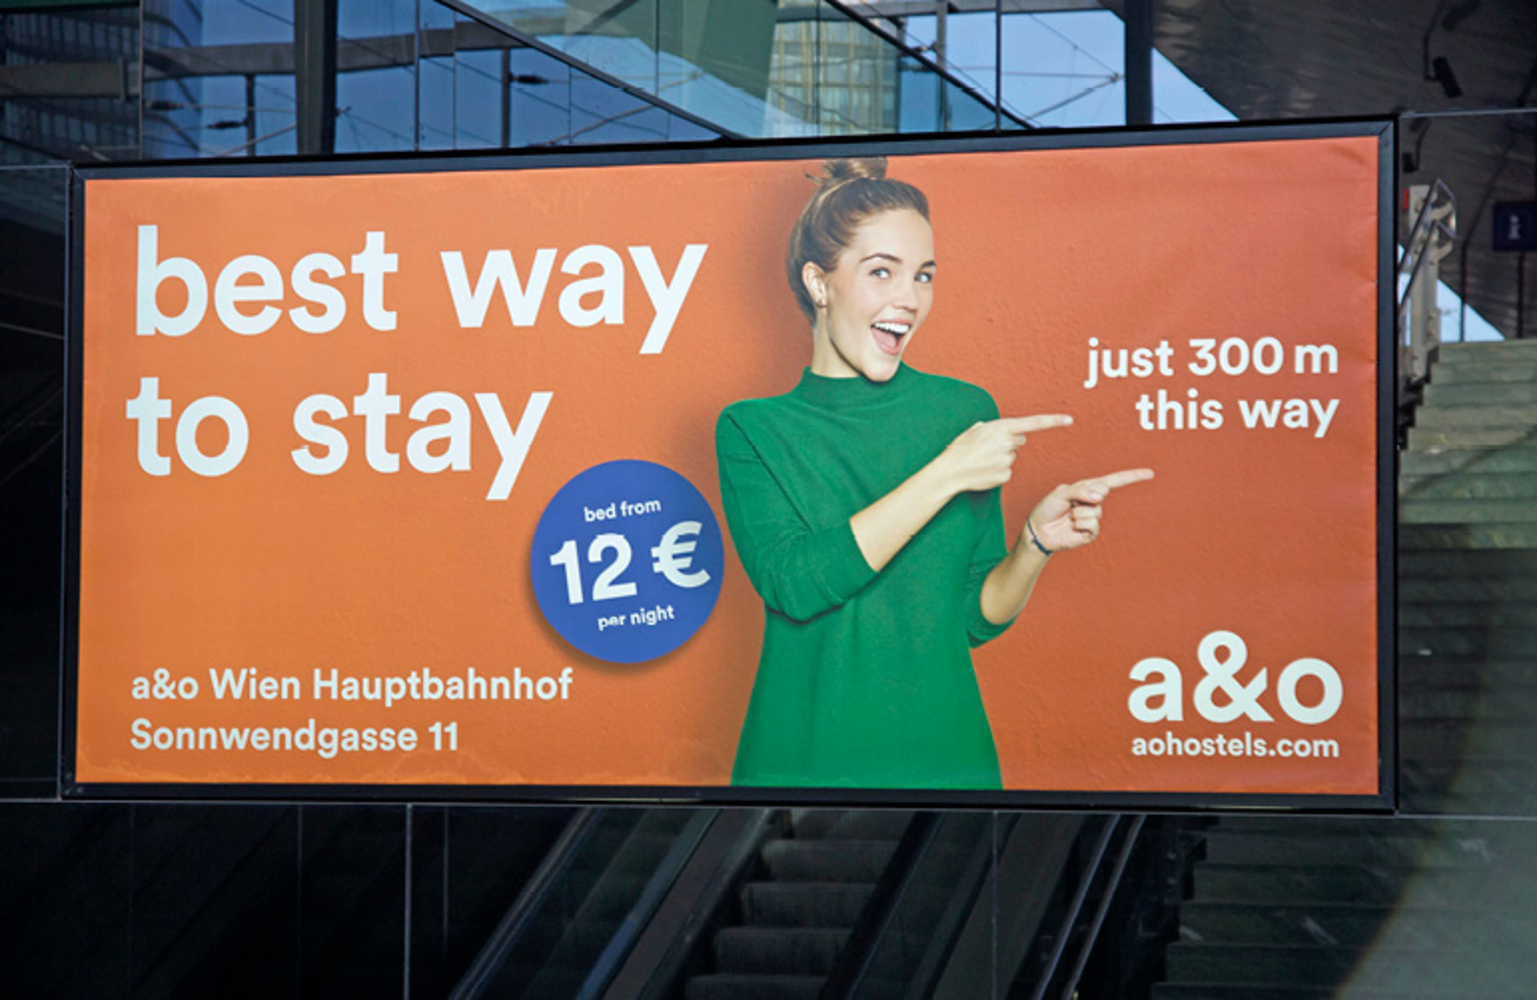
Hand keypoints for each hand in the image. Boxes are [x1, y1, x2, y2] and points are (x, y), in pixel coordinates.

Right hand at [939, 415, 1072, 493]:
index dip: (1053, 421)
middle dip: (1008, 443)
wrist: (950, 471)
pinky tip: (985, 471)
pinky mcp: (1006, 475)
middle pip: (1019, 441)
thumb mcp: (975, 430)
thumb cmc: (960, 449)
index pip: (1033, 423)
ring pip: (1011, 456)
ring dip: (1000, 458)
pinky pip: (1007, 471)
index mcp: (1000, 427)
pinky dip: (997, 471)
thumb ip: (994, 428)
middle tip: (988, 449)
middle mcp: (1007, 442)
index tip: (1069, 419)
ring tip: (982, 461)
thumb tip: (1008, 433)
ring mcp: (1007, 460)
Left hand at [1026, 468, 1153, 552]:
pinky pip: (1092, 525)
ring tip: (1068, 516)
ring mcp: (1094, 517)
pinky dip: (1079, 525)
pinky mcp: (1091, 532)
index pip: (1114, 481)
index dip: (1132, 477)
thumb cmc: (1048, 508)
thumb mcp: (1061, 493)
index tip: (1150, 473)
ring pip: (1095, 512)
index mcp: (1089, 488)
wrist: (1039, 530)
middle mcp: (1094, 502)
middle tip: (1069, 504)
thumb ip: (1080, 490)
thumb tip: (1100, 496)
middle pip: (1101, 494)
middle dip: (1083, 497)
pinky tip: (1072, 526)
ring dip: (1077, 514)